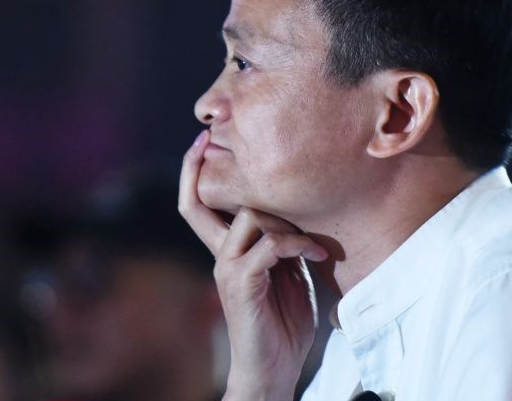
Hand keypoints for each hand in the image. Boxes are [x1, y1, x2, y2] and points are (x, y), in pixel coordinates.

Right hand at [179, 130, 328, 400]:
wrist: (273, 372)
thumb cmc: (283, 326)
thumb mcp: (288, 274)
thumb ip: (283, 244)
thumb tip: (299, 212)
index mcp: (228, 251)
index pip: (200, 205)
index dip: (193, 172)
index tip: (204, 140)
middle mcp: (221, 256)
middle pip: (199, 203)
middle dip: (201, 168)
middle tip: (215, 140)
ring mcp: (228, 269)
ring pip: (248, 217)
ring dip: (284, 218)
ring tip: (312, 238)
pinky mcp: (243, 285)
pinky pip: (269, 245)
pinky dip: (297, 243)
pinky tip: (317, 255)